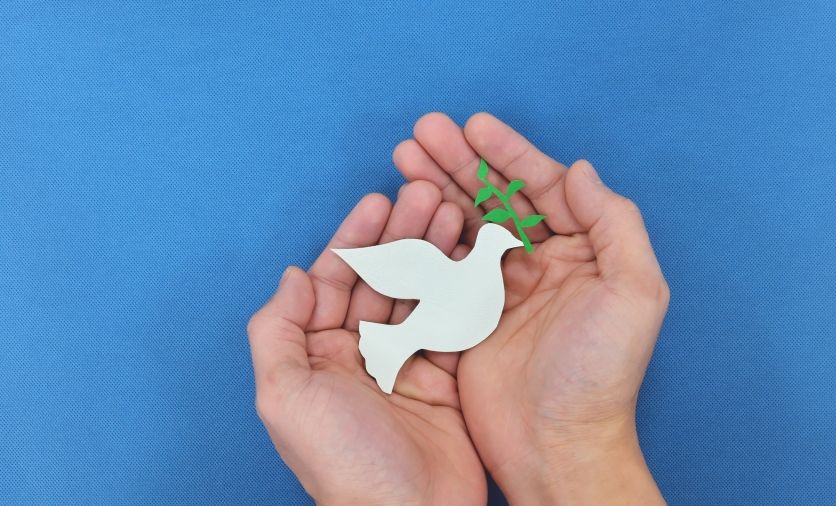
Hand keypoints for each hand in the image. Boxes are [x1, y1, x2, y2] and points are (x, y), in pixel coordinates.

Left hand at [247, 182, 485, 504]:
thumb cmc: (342, 462)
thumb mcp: (285, 397)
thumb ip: (277, 332)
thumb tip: (293, 274)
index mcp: (317, 354)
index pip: (333, 280)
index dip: (354, 238)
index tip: (378, 201)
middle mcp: (360, 353)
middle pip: (380, 278)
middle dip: (401, 235)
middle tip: (427, 196)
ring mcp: (405, 363)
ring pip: (419, 292)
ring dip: (433, 251)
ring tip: (453, 213)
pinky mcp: (445, 376)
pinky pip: (453, 320)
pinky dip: (462, 286)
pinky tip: (473, 255)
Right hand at [393, 113, 669, 503]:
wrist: (557, 444)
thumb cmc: (602, 374)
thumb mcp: (634, 292)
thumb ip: (615, 223)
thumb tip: (579, 170)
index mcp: (584, 252)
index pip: (544, 187)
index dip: (509, 153)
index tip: (473, 126)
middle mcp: (542, 264)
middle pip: (497, 198)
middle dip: (460, 162)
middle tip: (422, 131)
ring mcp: (501, 289)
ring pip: (465, 223)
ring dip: (436, 187)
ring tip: (403, 155)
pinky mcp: (467, 315)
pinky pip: (443, 263)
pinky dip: (424, 233)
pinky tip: (404, 208)